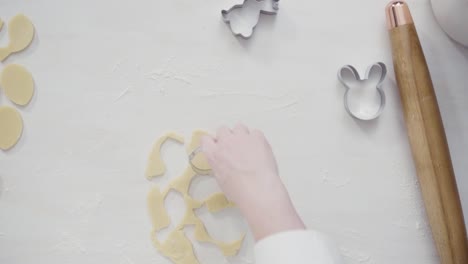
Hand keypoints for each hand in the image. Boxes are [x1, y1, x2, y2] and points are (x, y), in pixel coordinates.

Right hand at [201, 124, 304, 240]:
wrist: (258, 188)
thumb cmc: (239, 190)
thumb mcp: (221, 180)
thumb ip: (220, 165)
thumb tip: (225, 163)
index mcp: (213, 154)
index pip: (205, 139)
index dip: (212, 142)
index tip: (217, 145)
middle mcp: (225, 142)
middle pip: (222, 129)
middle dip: (227, 136)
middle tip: (234, 147)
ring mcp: (241, 137)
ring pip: (239, 127)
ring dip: (241, 134)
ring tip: (248, 147)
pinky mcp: (257, 137)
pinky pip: (255, 132)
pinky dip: (256, 139)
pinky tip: (259, 149)